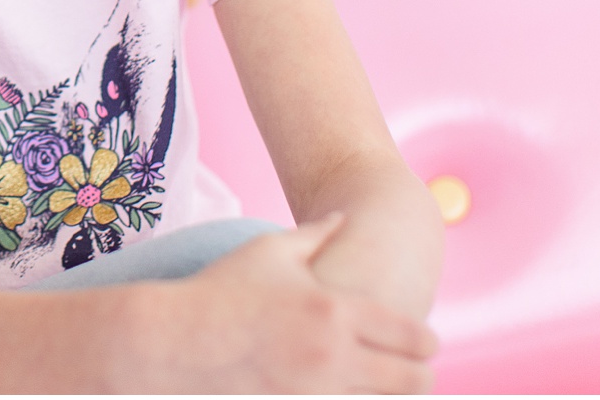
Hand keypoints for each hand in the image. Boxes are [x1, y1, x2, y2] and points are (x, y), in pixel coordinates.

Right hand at [137, 213, 437, 393]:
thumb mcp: (268, 250)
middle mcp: (333, 355)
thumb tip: (343, 217)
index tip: (427, 343)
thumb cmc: (219, 290)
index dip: (427, 341)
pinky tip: (348, 395)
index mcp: (334, 310)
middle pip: (411, 380)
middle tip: (415, 373)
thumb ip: (315, 235)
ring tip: (384, 387)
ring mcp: (315, 393)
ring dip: (389, 397)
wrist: (172, 340)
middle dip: (420, 377)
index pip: (411, 334)